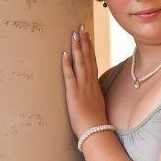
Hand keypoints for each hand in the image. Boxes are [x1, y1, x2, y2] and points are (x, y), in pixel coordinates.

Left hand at [61, 25, 107, 139]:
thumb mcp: (96, 103)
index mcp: (94, 85)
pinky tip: (64, 54)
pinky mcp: (73, 94)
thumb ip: (92, 93)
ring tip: (74, 34)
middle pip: (87, 58)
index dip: (89, 47)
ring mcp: (82, 88)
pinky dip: (67, 65)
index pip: (92, 61)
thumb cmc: (95, 122)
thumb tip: (90, 90)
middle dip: (84, 42)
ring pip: (80, 63)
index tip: (87, 35)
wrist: (96, 132)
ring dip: (77, 48)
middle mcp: (89, 83)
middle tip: (81, 27)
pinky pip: (70, 77)